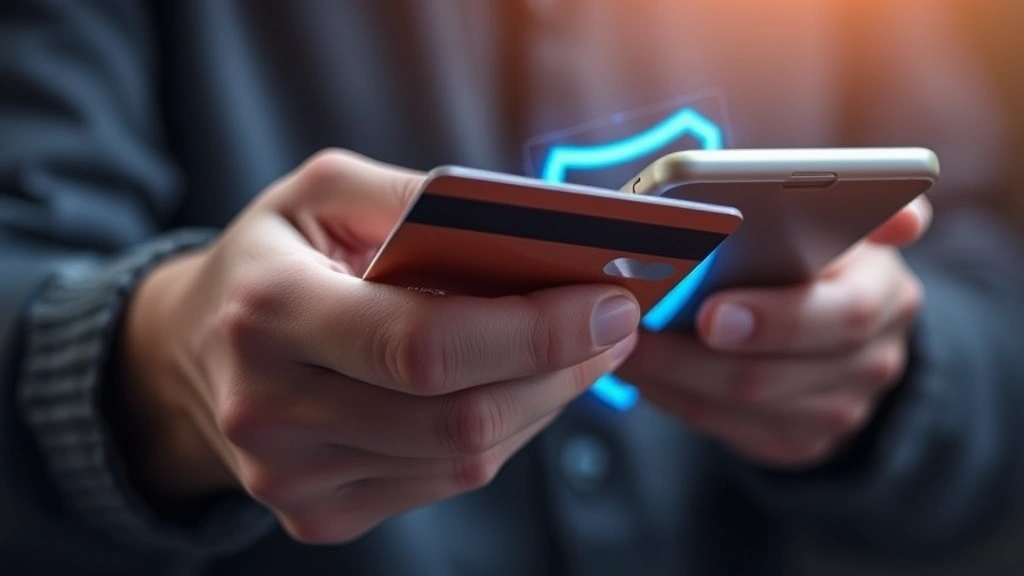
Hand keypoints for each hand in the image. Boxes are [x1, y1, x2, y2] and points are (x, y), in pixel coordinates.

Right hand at [119, 149, 639, 542]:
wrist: (190, 353)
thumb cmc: (268, 261)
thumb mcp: (321, 194)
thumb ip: (413, 196)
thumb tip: (524, 225)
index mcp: (269, 312)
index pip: (421, 344)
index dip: (531, 331)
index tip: (609, 302)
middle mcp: (271, 408)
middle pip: (458, 417)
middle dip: (561, 371)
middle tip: (614, 323)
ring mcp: (291, 477)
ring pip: (464, 459)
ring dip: (543, 403)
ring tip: (580, 351)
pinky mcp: (317, 512)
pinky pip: (443, 484)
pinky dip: (501, 435)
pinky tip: (517, 389)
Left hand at [617, 197, 931, 467]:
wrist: (845, 337)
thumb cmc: (817, 261)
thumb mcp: (836, 224)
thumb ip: (851, 204)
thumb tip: (902, 212)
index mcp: (883, 292)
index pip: (840, 311)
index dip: (773, 318)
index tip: (709, 315)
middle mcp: (873, 358)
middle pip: (772, 371)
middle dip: (696, 354)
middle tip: (637, 330)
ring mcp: (840, 408)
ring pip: (741, 404)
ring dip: (670, 374)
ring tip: (617, 343)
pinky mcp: (800, 441)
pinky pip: (726, 428)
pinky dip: (675, 397)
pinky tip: (641, 370)